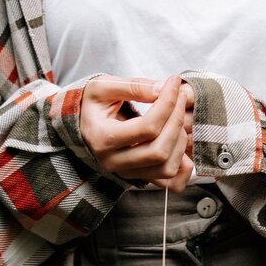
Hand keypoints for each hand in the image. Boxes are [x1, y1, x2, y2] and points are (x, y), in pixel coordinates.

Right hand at [80, 75, 195, 191]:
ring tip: (176, 117)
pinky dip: (183, 166)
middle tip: (180, 97)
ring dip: (180, 141)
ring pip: (166, 168)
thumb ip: (133, 86)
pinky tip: (180, 142)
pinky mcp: (138, 178)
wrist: (82, 124)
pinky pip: (169, 183)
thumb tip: (162, 89)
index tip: (173, 82)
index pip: (147, 127)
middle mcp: (113, 162)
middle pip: (159, 151)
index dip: (167, 103)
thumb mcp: (103, 86)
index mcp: (102, 138)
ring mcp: (126, 173)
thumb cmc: (92, 104)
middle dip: (177, 121)